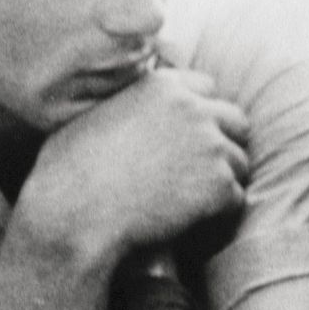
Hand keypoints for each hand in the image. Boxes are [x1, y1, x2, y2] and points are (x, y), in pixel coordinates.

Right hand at [20, 68, 249, 257]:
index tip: (188, 141)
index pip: (206, 89)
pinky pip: (237, 199)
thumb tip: (138, 112)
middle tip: (203, 174)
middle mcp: (192, 108)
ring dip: (223, 182)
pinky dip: (220, 214)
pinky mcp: (218, 184)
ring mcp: (209, 145)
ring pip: (240, 162)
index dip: (199, 116)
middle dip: (223, 145)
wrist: (74, 213)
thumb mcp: (90, 115)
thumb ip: (126, 103)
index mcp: (161, 86)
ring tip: (195, 204)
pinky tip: (195, 223)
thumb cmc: (68, 171)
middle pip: (235, 121)